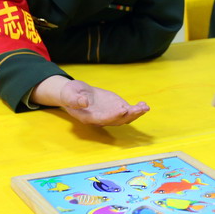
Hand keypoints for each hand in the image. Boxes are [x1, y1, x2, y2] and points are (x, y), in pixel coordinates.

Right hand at [31, 76, 149, 125]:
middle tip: (139, 109)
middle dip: (129, 115)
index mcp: (90, 117)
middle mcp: (102, 118)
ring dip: (136, 113)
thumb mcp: (69, 94)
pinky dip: (136, 109)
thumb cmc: (69, 94)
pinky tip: (144, 105)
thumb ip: (75, 100)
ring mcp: (110, 114)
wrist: (75, 93)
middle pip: (117, 120)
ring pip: (125, 117)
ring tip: (145, 107)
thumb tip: (84, 102)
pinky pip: (128, 111)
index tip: (123, 109)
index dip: (113, 115)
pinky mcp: (115, 107)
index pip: (103, 119)